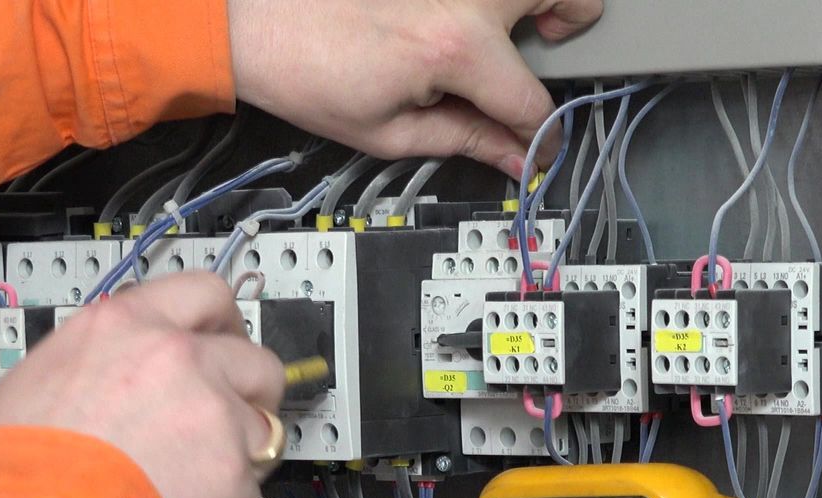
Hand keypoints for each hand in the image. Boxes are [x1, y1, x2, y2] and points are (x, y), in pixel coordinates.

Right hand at [0, 273, 283, 497]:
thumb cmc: (15, 467)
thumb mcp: (43, 375)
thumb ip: (105, 359)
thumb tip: (122, 371)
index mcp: (129, 325)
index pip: (205, 293)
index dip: (223, 323)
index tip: (225, 340)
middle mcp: (182, 361)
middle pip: (257, 362)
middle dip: (249, 393)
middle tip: (224, 420)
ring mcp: (217, 418)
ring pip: (263, 430)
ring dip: (238, 455)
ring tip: (192, 483)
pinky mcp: (236, 479)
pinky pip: (249, 494)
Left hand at [227, 0, 603, 173]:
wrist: (248, 19)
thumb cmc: (305, 70)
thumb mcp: (390, 132)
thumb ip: (465, 141)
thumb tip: (513, 158)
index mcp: (456, 48)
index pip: (532, 100)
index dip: (542, 136)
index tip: (537, 147)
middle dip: (572, 20)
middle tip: (546, 41)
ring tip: (513, 16)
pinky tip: (461, 10)